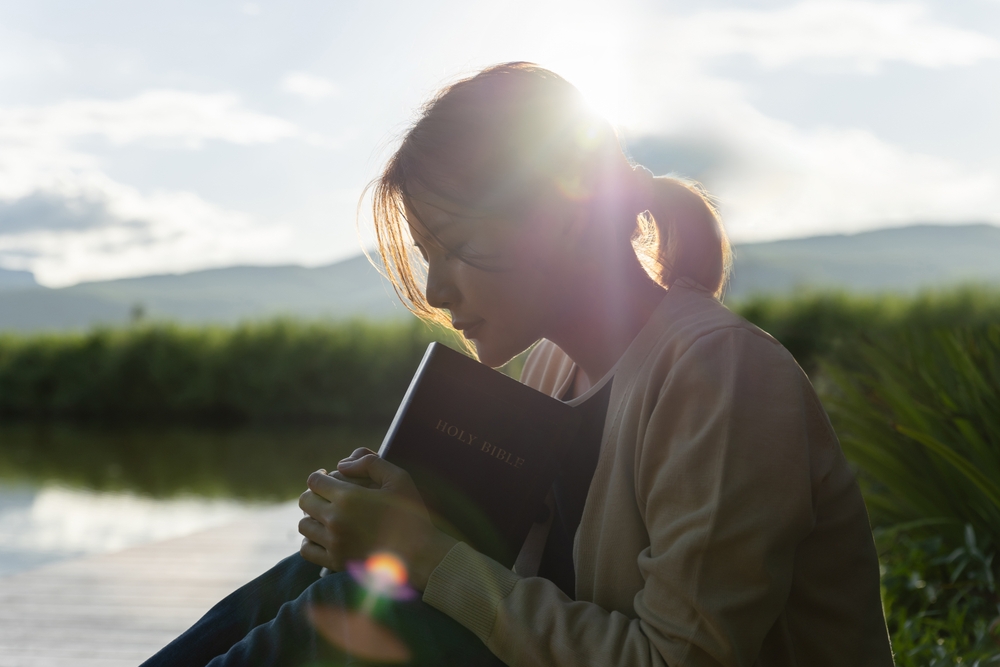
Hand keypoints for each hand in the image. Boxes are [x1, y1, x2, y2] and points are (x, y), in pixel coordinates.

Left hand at [297, 448, 455, 590]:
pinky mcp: (336, 562)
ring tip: (325, 515)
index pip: (314, 481)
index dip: (320, 476)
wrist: (419, 554)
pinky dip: (310, 541)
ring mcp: (334, 543)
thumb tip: (343, 464)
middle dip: (314, 494)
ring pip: (303, 525)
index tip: (327, 476)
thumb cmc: (411, 513)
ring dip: (311, 517)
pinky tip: (323, 535)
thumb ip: (370, 463)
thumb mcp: (398, 478)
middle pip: (305, 501)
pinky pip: (307, 550)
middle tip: (327, 495)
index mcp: (348, 498)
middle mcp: (335, 520)